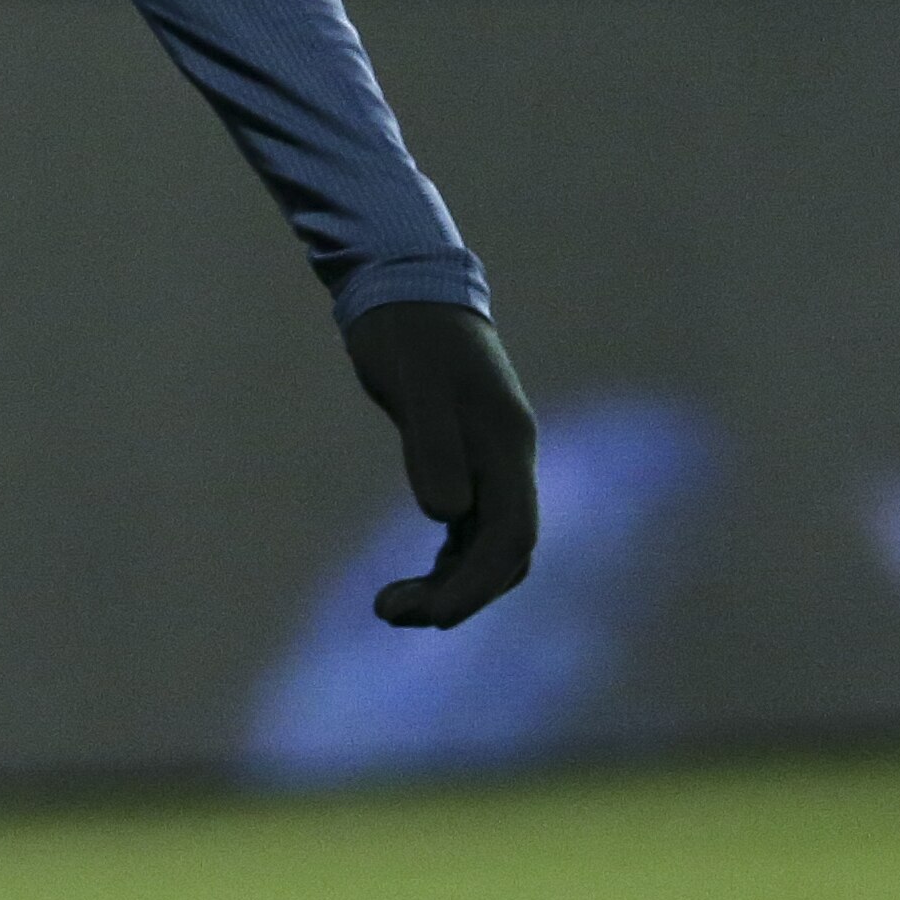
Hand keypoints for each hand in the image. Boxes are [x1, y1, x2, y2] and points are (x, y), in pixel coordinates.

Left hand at [341, 299, 537, 627]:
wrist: (404, 282)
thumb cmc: (405, 329)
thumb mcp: (413, 382)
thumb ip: (431, 445)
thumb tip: (447, 517)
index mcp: (505, 443)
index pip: (511, 536)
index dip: (476, 584)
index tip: (429, 617)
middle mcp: (508, 458)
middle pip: (505, 552)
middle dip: (458, 593)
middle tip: (388, 613)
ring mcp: (491, 460)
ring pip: (488, 545)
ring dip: (449, 583)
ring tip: (388, 607)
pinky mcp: (467, 458)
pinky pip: (470, 527)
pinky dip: (447, 560)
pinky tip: (412, 581)